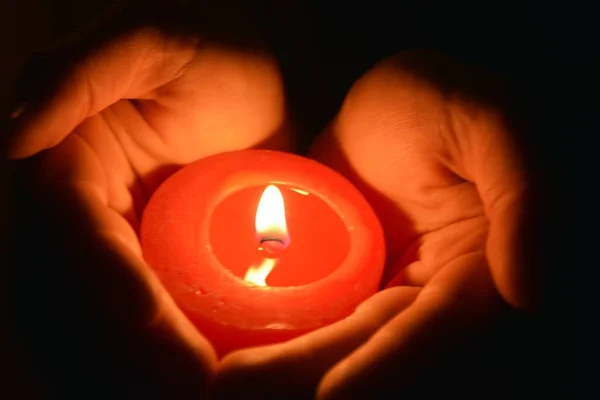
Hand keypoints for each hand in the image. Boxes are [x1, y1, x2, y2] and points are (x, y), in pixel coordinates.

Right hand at [7, 26, 287, 395]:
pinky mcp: (177, 248)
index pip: (79, 230)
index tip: (148, 320)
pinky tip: (220, 356)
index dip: (109, 279)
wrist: (270, 80)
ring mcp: (140, 232)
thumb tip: (16, 135)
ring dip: (163, 348)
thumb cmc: (212, 49)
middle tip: (191, 377)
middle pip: (104, 282)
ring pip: (136, 302)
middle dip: (141, 335)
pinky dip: (191, 331)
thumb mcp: (150, 42)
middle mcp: (98, 205)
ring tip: (206, 379)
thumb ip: (82, 75)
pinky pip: (175, 297)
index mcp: (75, 160)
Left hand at [214, 51, 539, 398]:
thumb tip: (525, 296)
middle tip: (237, 386)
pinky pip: (309, 311)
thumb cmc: (446, 100)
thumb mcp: (489, 125)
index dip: (385, 367)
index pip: (432, 332)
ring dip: (283, 364)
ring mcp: (379, 286)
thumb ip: (521, 197)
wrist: (392, 97)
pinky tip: (231, 340)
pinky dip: (274, 331)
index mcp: (473, 273)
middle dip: (309, 373)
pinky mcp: (340, 274)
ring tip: (225, 377)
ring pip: (334, 339)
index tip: (332, 395)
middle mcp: (428, 293)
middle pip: (370, 348)